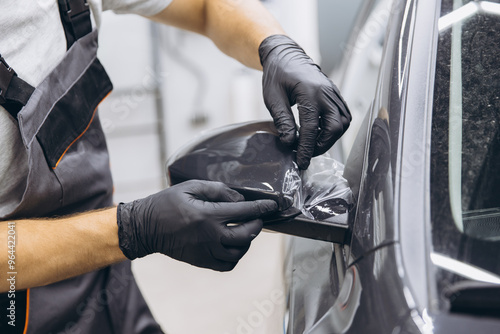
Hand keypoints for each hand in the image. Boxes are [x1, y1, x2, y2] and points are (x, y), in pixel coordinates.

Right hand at [116, 180, 277, 270]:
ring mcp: (206, 251)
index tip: (272, 205)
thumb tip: (239, 198)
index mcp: (208, 215)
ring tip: (245, 230)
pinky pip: (227, 264)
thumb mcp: (190, 187)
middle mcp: (210, 235)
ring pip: (238, 252)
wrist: (146, 227)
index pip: (244, 211)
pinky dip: (236, 256)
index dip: (262, 207)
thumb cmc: (167, 203)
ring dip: (247, 240)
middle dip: (257, 224)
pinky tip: (233, 244)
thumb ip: (217, 190)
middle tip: (258, 217)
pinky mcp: (201, 261)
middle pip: (246, 235)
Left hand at [259, 35, 350, 168]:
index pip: (311, 127)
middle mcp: (326, 93)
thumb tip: (289, 142)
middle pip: (335, 127)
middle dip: (322, 145)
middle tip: (306, 153)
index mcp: (309, 92)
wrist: (286, 56)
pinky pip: (343, 116)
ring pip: (342, 123)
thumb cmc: (277, 75)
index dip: (306, 148)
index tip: (300, 161)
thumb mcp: (272, 98)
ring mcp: (333, 93)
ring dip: (329, 138)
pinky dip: (334, 129)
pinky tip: (319, 133)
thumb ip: (282, 120)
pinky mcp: (335, 96)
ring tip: (311, 144)